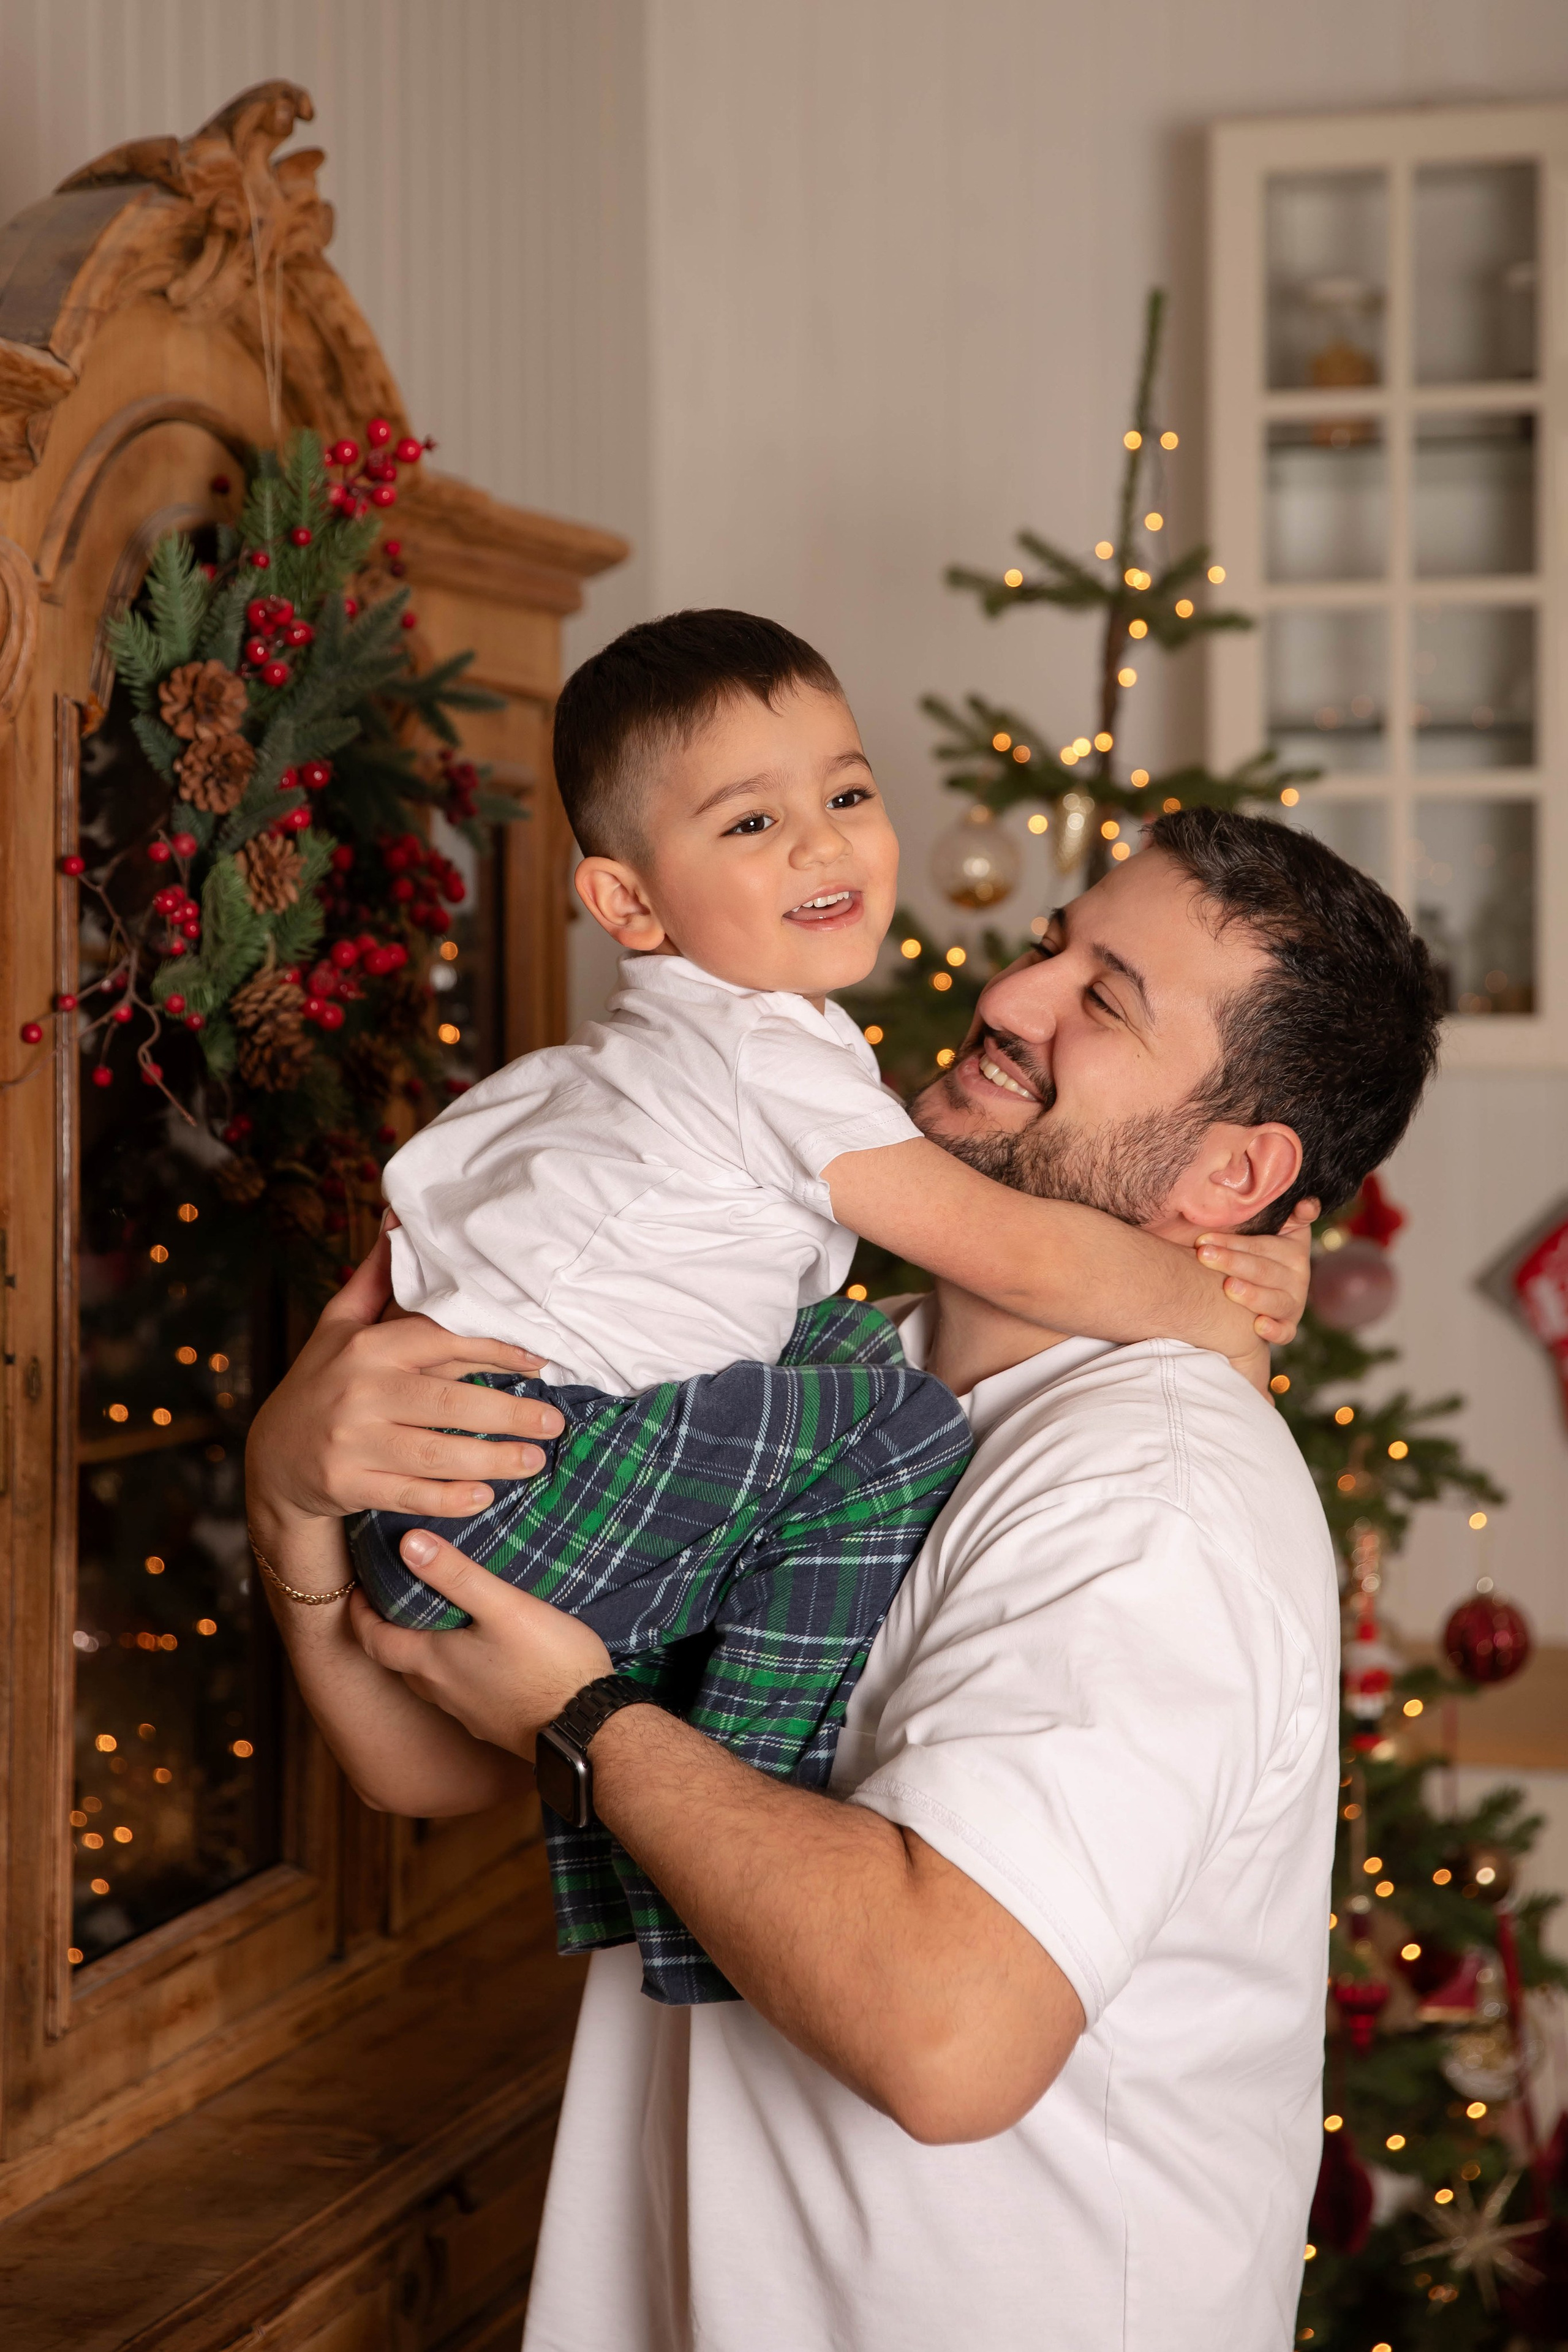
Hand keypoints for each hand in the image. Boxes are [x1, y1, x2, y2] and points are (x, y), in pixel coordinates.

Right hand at [245, 1231, 564, 1529]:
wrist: (271, 1457)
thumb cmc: (322, 1380)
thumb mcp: (340, 1324)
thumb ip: (377, 1278)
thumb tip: (399, 1217)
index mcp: (366, 1348)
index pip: (442, 1340)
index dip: (496, 1348)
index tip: (540, 1359)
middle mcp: (359, 1392)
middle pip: (449, 1403)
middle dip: (509, 1414)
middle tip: (554, 1421)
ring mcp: (351, 1442)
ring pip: (436, 1454)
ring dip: (492, 1461)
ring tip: (535, 1460)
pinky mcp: (347, 1485)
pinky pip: (410, 1495)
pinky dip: (450, 1499)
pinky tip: (484, 1496)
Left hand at [349, 1527, 610, 1759]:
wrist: (587, 1729)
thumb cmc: (548, 1665)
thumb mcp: (503, 1607)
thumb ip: (455, 1575)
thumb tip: (407, 1541)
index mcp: (433, 1662)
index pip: (375, 1639)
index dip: (360, 1614)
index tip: (357, 1590)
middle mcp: (442, 1690)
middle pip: (398, 1660)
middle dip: (388, 1629)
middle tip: (392, 1599)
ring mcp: (468, 1711)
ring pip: (429, 1678)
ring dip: (420, 1651)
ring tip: (434, 1621)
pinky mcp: (495, 1722)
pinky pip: (459, 1692)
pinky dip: (453, 1669)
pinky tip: (479, 1656)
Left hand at [1195, 1196, 1318, 1346]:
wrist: (1270, 1286)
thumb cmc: (1264, 1253)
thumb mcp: (1284, 1229)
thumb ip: (1295, 1215)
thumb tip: (1308, 1203)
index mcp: (1294, 1252)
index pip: (1261, 1246)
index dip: (1233, 1243)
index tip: (1203, 1239)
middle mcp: (1298, 1279)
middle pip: (1263, 1271)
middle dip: (1232, 1262)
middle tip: (1204, 1256)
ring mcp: (1293, 1304)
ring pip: (1274, 1300)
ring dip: (1252, 1294)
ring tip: (1229, 1287)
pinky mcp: (1288, 1326)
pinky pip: (1285, 1332)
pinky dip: (1274, 1331)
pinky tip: (1258, 1325)